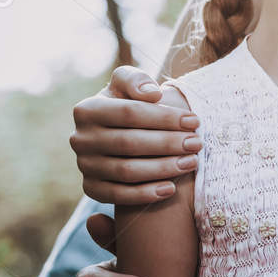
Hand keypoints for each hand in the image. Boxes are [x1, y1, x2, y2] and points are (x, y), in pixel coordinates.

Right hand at [70, 65, 200, 204]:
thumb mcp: (128, 86)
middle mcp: (80, 138)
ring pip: (126, 171)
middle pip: (129, 143)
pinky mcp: (91, 187)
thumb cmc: (129, 105)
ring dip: (163, 168)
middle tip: (197, 143)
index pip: (130, 113)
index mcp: (87, 110)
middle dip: (168, 143)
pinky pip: (117, 195)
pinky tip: (170, 189)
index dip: (165, 117)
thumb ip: (136, 80)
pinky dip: (144, 194)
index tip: (194, 121)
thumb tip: (152, 94)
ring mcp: (84, 165)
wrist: (117, 133)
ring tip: (191, 162)